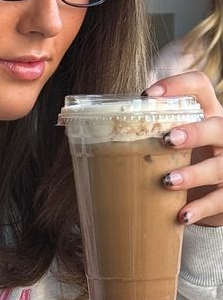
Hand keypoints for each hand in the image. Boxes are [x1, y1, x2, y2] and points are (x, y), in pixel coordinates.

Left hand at [146, 71, 222, 226]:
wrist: (214, 198)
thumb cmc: (186, 164)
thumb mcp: (174, 147)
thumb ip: (149, 138)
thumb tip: (90, 138)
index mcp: (207, 117)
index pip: (200, 88)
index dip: (178, 85)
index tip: (149, 94)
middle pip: (217, 126)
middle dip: (194, 132)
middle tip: (168, 139)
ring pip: (218, 167)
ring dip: (193, 174)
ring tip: (167, 181)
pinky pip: (218, 201)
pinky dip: (200, 208)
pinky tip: (182, 214)